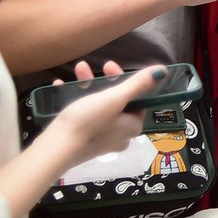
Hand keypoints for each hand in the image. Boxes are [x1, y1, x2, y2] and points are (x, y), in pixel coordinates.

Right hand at [44, 60, 162, 167]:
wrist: (54, 150)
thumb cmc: (88, 122)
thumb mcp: (114, 98)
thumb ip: (138, 84)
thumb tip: (163, 71)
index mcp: (131, 126)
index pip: (137, 99)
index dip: (126, 80)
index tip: (110, 67)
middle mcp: (119, 135)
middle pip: (116, 101)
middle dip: (103, 80)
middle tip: (92, 67)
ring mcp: (100, 139)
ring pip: (97, 106)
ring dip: (88, 85)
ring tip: (77, 70)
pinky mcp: (82, 141)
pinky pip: (82, 115)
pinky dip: (74, 99)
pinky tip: (61, 86)